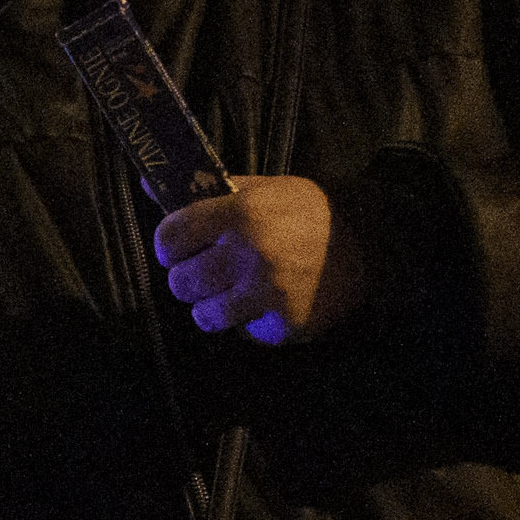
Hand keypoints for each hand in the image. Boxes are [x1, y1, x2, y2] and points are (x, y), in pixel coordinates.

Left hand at [154, 175, 356, 344]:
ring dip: (214, 305)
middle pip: (179, 283)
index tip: (182, 248)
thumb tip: (150, 186)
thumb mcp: (261, 190)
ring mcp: (268, 292)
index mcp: (240, 213)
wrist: (368, 243)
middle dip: (190, 278)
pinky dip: (248, 322)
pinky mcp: (284, 324)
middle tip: (212, 271)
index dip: (170, 245)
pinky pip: (241, 332)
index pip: (169, 238)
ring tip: (236, 290)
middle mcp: (250, 253)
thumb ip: (206, 192)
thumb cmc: (305, 212)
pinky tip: (267, 303)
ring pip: (203, 315)